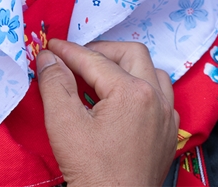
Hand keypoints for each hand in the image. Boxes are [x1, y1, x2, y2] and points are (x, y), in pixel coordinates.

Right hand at [35, 39, 178, 186]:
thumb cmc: (91, 169)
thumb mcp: (63, 123)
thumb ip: (54, 83)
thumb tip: (48, 58)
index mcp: (132, 92)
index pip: (94, 60)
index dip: (67, 51)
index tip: (49, 48)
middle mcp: (156, 99)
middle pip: (132, 53)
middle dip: (101, 51)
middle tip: (76, 59)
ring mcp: (166, 117)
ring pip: (152, 72)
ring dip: (126, 66)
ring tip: (100, 76)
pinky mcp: (168, 134)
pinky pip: (162, 97)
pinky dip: (142, 88)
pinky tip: (123, 101)